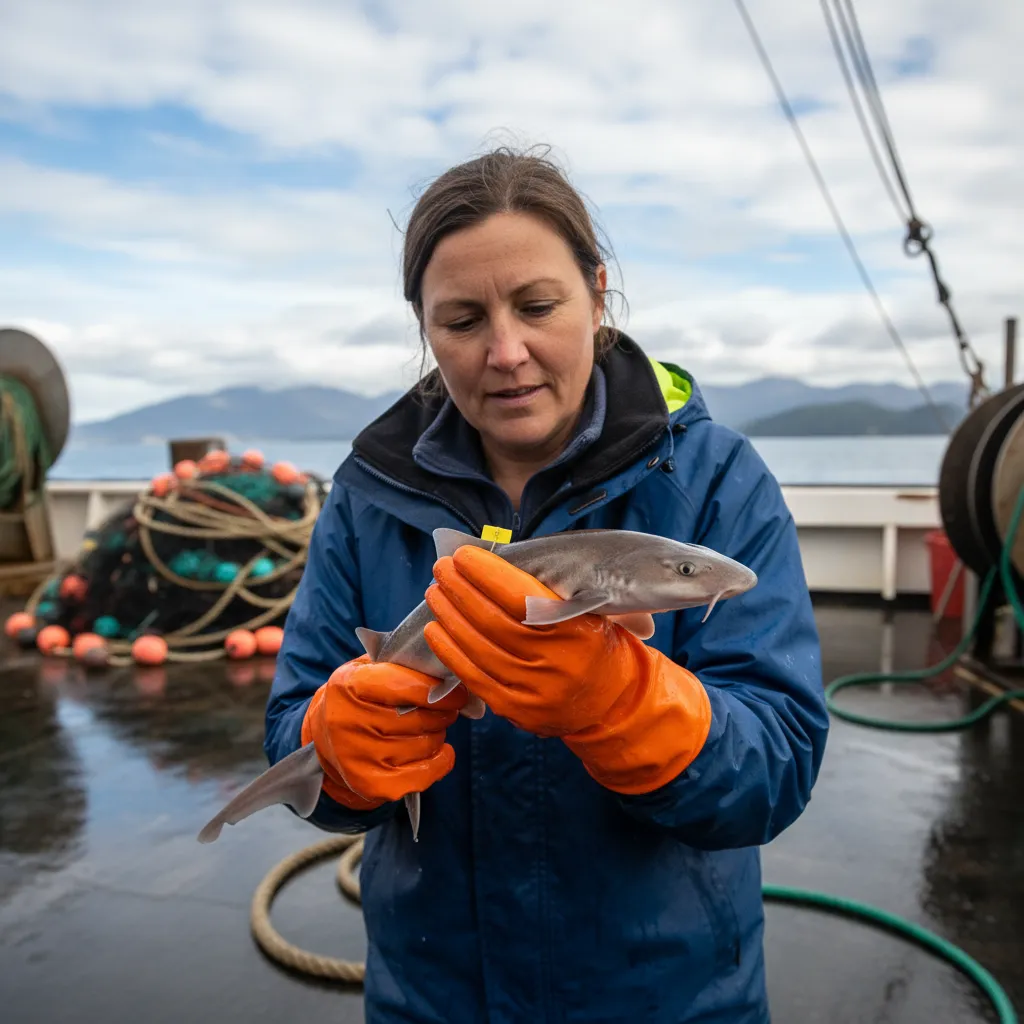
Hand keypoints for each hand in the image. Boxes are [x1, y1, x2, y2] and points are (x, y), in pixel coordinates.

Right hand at [301, 654, 466, 808]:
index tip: (457, 692)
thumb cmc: (358, 698)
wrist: (323, 739)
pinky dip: (440, 762)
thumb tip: (450, 672)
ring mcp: (358, 757)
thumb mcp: (368, 670)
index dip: (438, 689)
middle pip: (419, 718)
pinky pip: (423, 774)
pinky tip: (440, 752)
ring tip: (430, 728)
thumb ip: (403, 665)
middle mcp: (349, 722)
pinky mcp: (370, 784)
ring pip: (424, 744)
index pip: (405, 685)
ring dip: (437, 735)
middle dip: (442, 713)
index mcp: (348, 686)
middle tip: (445, 710)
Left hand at [423, 547, 638, 735]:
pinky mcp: (516, 710)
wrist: (612, 702)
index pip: (522, 597)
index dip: (487, 574)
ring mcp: (534, 691)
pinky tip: (436, 629)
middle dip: (461, 589)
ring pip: (478, 648)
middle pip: (493, 621)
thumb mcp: (590, 610)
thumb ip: (550, 590)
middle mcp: (556, 663)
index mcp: (578, 629)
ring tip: (436, 592)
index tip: (464, 555)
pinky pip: (473, 677)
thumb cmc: (594, 642)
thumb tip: (494, 560)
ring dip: (450, 615)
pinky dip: (449, 651)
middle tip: (442, 567)